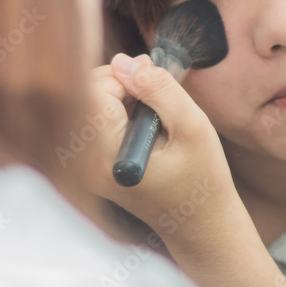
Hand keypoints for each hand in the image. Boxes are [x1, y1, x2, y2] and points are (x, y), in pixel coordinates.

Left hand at [86, 52, 236, 239]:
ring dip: (118, 97)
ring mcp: (83, 168)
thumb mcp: (192, 127)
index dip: (125, 76)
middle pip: (83, 95)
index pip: (94, 90)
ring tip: (152, 114)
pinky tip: (140, 124)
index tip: (155, 83)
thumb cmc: (202, 179)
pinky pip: (91, 120)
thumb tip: (124, 60)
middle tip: (156, 93)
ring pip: (87, 104)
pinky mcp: (88, 166)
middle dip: (118, 83)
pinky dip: (115, 111)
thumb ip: (159, 90)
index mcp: (107, 156)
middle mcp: (85, 164)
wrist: (200, 225)